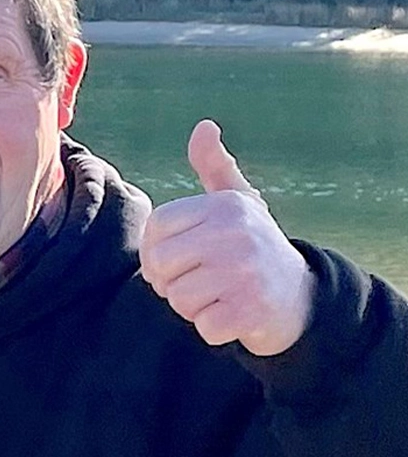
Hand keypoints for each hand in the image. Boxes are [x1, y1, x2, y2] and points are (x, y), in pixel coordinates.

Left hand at [139, 119, 314, 355]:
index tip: (180, 259)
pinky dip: (214, 330)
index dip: (156, 251)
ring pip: (178, 299)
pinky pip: (203, 327)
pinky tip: (235, 315)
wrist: (302, 297)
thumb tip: (204, 126)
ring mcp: (245, 271)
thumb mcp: (237, 202)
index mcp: (224, 206)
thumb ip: (215, 167)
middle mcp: (235, 232)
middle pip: (159, 265)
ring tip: (220, 296)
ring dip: (193, 308)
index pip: (155, 228)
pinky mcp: (252, 309)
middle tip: (200, 282)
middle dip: (171, 283)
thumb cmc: (255, 246)